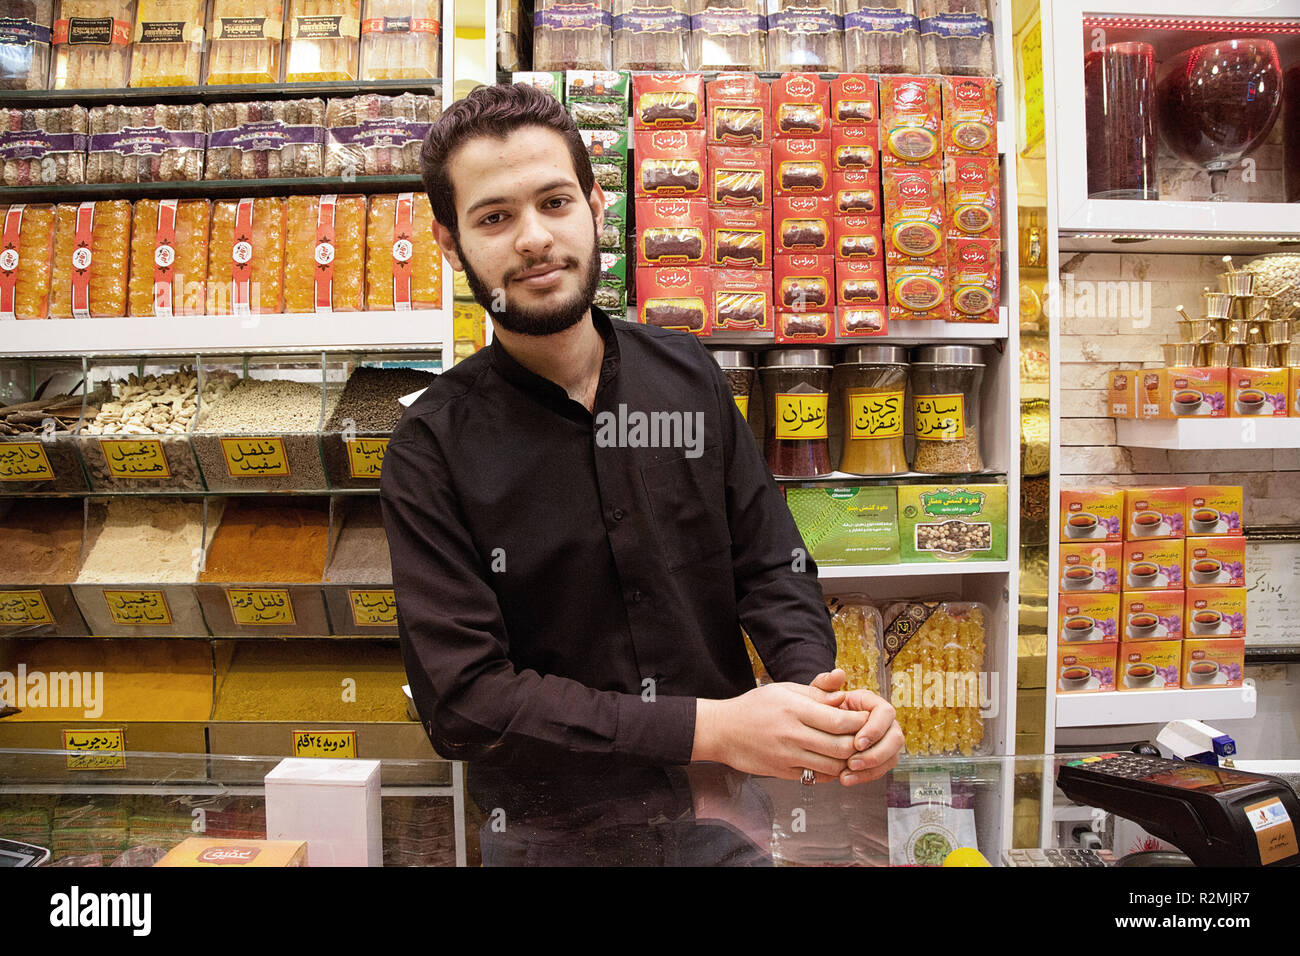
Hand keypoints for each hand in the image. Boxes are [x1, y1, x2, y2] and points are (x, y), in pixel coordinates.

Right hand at [693, 682, 869, 782]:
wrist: (722, 730)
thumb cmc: (755, 706)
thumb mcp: (783, 690)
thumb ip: (815, 693)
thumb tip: (843, 697)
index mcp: (794, 709)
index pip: (840, 721)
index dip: (860, 722)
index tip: (867, 719)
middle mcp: (792, 734)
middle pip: (841, 746)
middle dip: (859, 744)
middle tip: (865, 738)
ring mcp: (787, 756)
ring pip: (832, 766)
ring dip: (847, 761)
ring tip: (851, 750)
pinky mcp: (782, 772)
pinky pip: (816, 777)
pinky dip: (830, 772)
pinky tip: (831, 761)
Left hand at [811, 669, 903, 785]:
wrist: (818, 727)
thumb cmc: (821, 708)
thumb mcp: (819, 694)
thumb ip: (826, 684)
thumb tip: (838, 674)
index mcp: (872, 704)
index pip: (886, 713)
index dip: (875, 729)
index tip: (858, 742)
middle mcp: (884, 723)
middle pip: (895, 738)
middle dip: (876, 753)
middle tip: (853, 762)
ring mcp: (885, 741)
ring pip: (891, 757)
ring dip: (871, 768)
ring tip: (847, 774)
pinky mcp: (880, 758)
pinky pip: (880, 770)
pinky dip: (865, 776)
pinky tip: (847, 779)